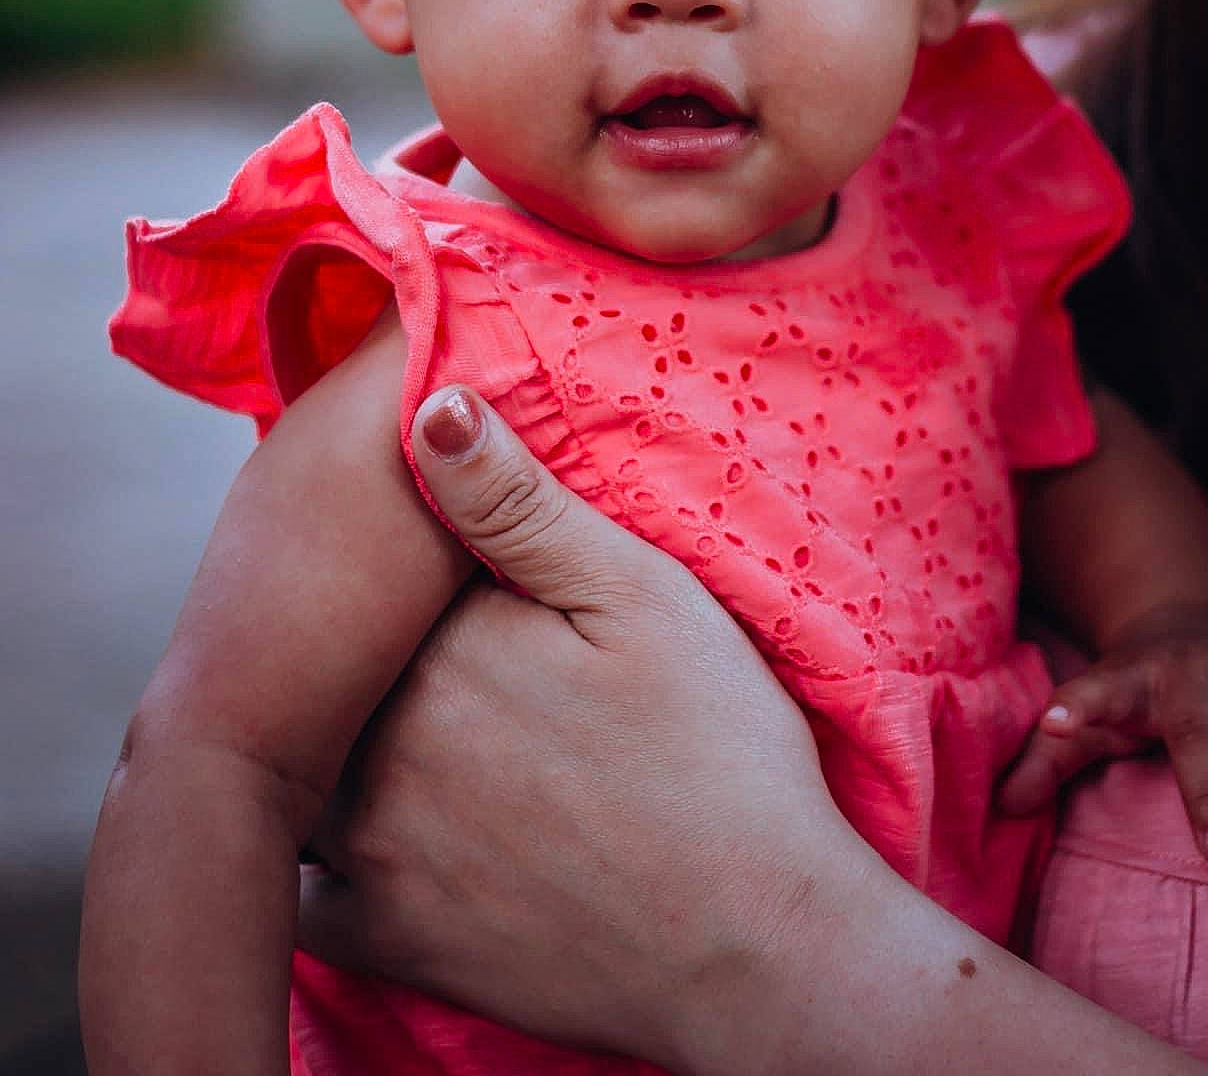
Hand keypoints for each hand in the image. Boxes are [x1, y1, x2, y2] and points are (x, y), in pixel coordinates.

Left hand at [297, 384, 846, 1075]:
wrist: (758, 953)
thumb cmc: (720, 760)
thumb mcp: (643, 598)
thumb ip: (521, 504)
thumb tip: (433, 406)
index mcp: (440, 645)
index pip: (369, 569)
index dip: (392, 554)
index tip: (433, 558)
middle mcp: (381, 742)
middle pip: (325, 664)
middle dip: (356, 641)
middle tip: (429, 641)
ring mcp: (374, 849)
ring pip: (298, 766)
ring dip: (321, 734)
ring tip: (394, 717)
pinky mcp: (388, 939)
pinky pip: (304, 887)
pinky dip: (318, 854)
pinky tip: (375, 824)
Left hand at [998, 602, 1207, 861]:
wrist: (1188, 620)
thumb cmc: (1130, 690)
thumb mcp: (1087, 717)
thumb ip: (1047, 759)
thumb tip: (1002, 808)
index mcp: (1127, 679)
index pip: (1096, 693)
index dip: (1076, 708)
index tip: (1056, 722)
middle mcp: (1188, 673)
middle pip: (1197, 731)